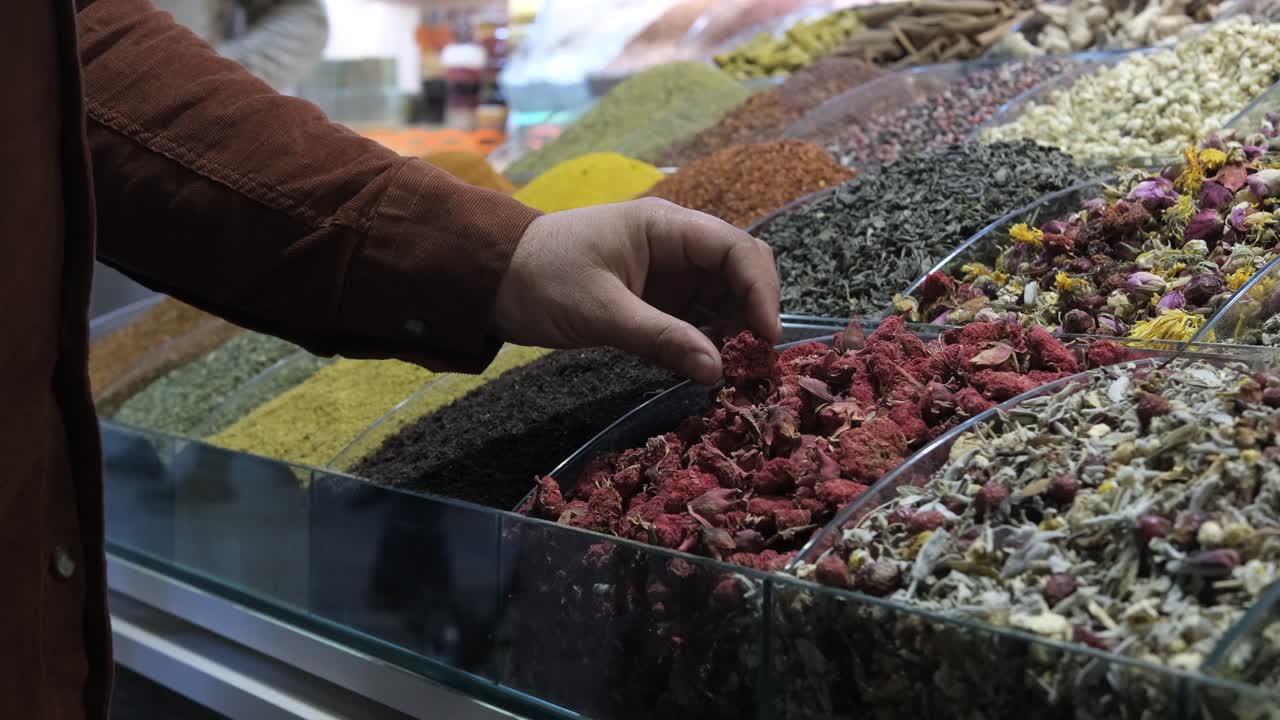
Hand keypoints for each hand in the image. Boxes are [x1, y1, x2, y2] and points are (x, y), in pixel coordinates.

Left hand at [492, 198, 780, 383]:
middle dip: (753, 312)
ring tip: (733, 372)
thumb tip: (717, 371)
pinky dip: (707, 343)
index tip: (767, 338)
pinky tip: (705, 368)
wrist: (489, 280)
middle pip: (739, 272)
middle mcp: (675, 246)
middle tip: (755, 361)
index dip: (761, 291)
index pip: (736, 249)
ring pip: (722, 299)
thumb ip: (661, 339)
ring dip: (733, 332)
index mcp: (665, 228)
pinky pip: (697, 319)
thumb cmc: (539, 280)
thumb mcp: (600, 312)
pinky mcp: (655, 301)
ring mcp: (667, 273)